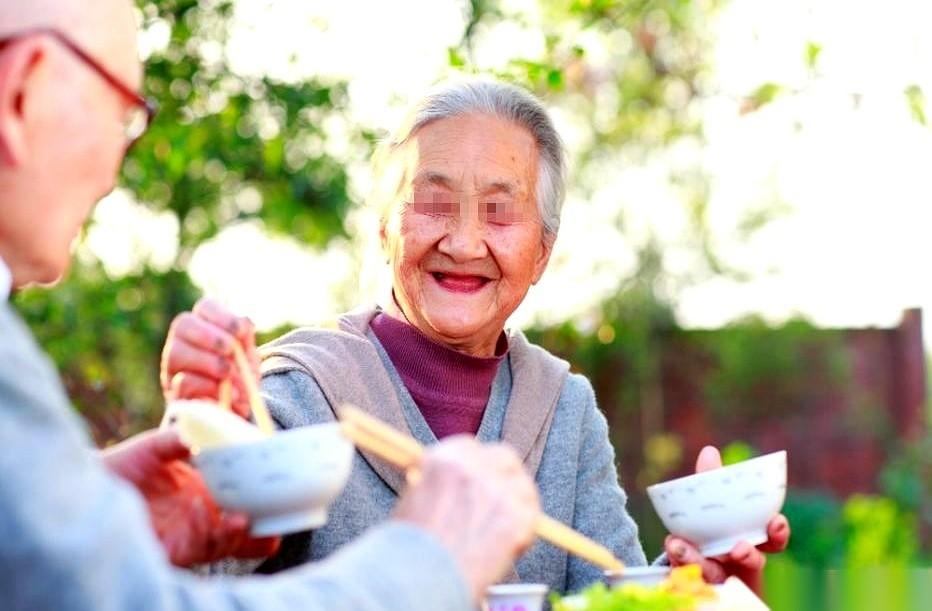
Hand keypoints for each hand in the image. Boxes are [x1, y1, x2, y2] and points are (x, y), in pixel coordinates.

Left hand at [102, 428, 279, 566]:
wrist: (83, 486)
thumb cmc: (120, 467)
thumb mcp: (154, 448)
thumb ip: (177, 439)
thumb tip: (199, 431)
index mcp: (202, 494)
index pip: (240, 503)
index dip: (263, 504)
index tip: (284, 491)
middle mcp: (200, 518)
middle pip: (242, 532)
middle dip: (264, 530)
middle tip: (282, 519)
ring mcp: (187, 535)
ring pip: (226, 543)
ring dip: (241, 531)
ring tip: (246, 516)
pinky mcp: (172, 550)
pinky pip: (201, 548)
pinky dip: (216, 533)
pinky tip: (222, 517)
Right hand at [161, 297, 259, 418]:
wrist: (232, 418)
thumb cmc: (239, 382)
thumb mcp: (248, 359)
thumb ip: (246, 340)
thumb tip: (244, 324)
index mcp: (205, 329)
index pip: (205, 307)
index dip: (222, 315)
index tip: (240, 332)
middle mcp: (182, 343)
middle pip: (183, 324)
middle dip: (211, 336)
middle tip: (230, 351)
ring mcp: (172, 369)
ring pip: (176, 352)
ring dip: (209, 362)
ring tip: (230, 375)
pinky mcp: (172, 394)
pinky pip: (182, 383)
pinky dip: (208, 387)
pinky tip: (224, 395)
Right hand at [393, 437, 539, 600]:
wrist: (419, 579)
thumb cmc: (410, 547)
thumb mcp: (414, 499)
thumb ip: (439, 484)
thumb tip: (454, 486)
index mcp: (444, 457)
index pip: (472, 447)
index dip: (476, 465)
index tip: (477, 479)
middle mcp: (473, 466)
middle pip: (504, 456)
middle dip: (503, 475)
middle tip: (498, 499)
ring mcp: (497, 490)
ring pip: (523, 485)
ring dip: (517, 502)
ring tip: (502, 529)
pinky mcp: (518, 517)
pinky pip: (533, 515)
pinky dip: (525, 532)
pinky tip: (508, 547)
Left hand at [664, 446, 790, 595]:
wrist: (687, 567)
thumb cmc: (707, 532)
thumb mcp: (707, 507)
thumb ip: (709, 482)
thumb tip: (709, 451)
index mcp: (750, 541)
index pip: (773, 540)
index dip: (778, 533)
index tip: (776, 522)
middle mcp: (738, 565)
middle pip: (750, 563)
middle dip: (747, 555)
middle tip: (739, 547)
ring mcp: (719, 581)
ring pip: (716, 576)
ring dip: (703, 564)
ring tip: (683, 549)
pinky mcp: (698, 589)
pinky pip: (690, 585)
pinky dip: (679, 568)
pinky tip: (670, 551)